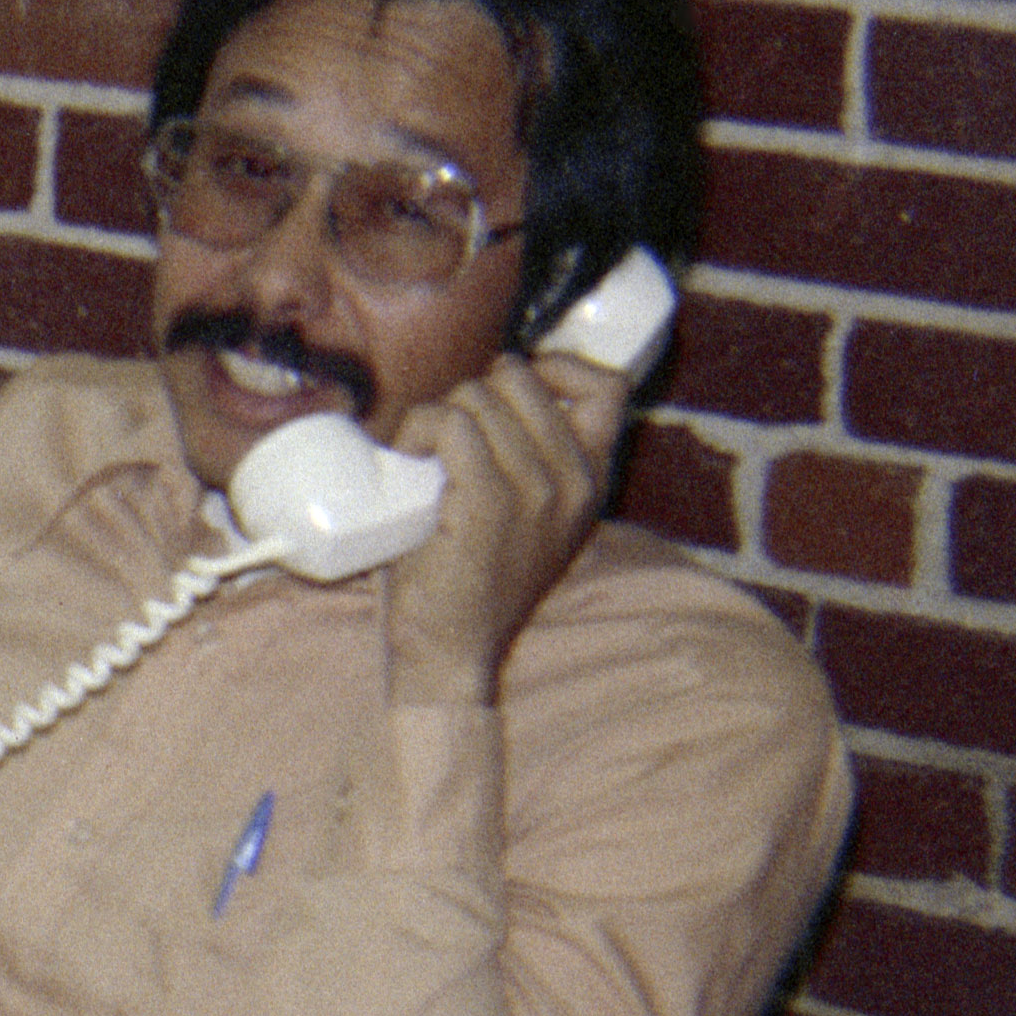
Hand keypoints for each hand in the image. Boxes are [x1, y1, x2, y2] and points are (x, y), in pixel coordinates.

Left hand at [379, 347, 630, 705]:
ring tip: (421, 459)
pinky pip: (450, 426)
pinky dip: (419, 431)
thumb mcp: (529, 514)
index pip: (606, 387)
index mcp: (592, 480)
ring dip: (435, 417)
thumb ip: (534, 459)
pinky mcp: (489, 501)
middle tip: (446, 441)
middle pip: (519, 379)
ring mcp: (535, 490)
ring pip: (477, 397)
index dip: (556, 366)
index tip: (508, 387)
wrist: (451, 649)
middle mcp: (574, 481)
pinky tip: (408, 460)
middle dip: (472, 395)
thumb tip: (496, 387)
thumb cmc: (471, 578)